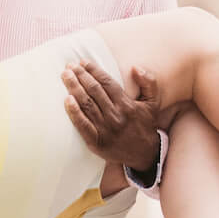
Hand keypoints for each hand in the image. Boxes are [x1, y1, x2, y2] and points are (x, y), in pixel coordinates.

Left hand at [61, 59, 161, 173]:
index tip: (82, 62)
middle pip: (94, 90)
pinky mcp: (96, 142)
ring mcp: (105, 129)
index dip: (94, 70)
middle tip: (69, 65)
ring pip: (87, 104)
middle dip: (80, 76)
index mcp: (127, 104)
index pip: (107, 82)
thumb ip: (149, 82)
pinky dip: (74, 112)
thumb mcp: (153, 102)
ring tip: (65, 76)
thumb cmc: (145, 125)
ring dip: (74, 88)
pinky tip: (66, 100)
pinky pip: (83, 125)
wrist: (144, 155)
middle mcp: (115, 115)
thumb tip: (135, 67)